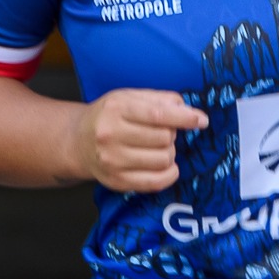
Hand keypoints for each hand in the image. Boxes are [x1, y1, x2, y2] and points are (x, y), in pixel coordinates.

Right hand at [70, 89, 207, 191]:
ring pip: (163, 159)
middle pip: (163, 138)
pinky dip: (170, 174)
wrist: (77, 142)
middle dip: (171, 134)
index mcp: (115, 109)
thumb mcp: (128, 97)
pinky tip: (168, 166)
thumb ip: (158, 99)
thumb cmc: (109, 116)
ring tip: (158, 147)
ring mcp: (112, 161)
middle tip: (162, 132)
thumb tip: (189, 110)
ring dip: (169, 152)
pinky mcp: (117, 181)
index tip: (201, 120)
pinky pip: (156, 182)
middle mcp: (110, 135)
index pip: (157, 115)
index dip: (184, 118)